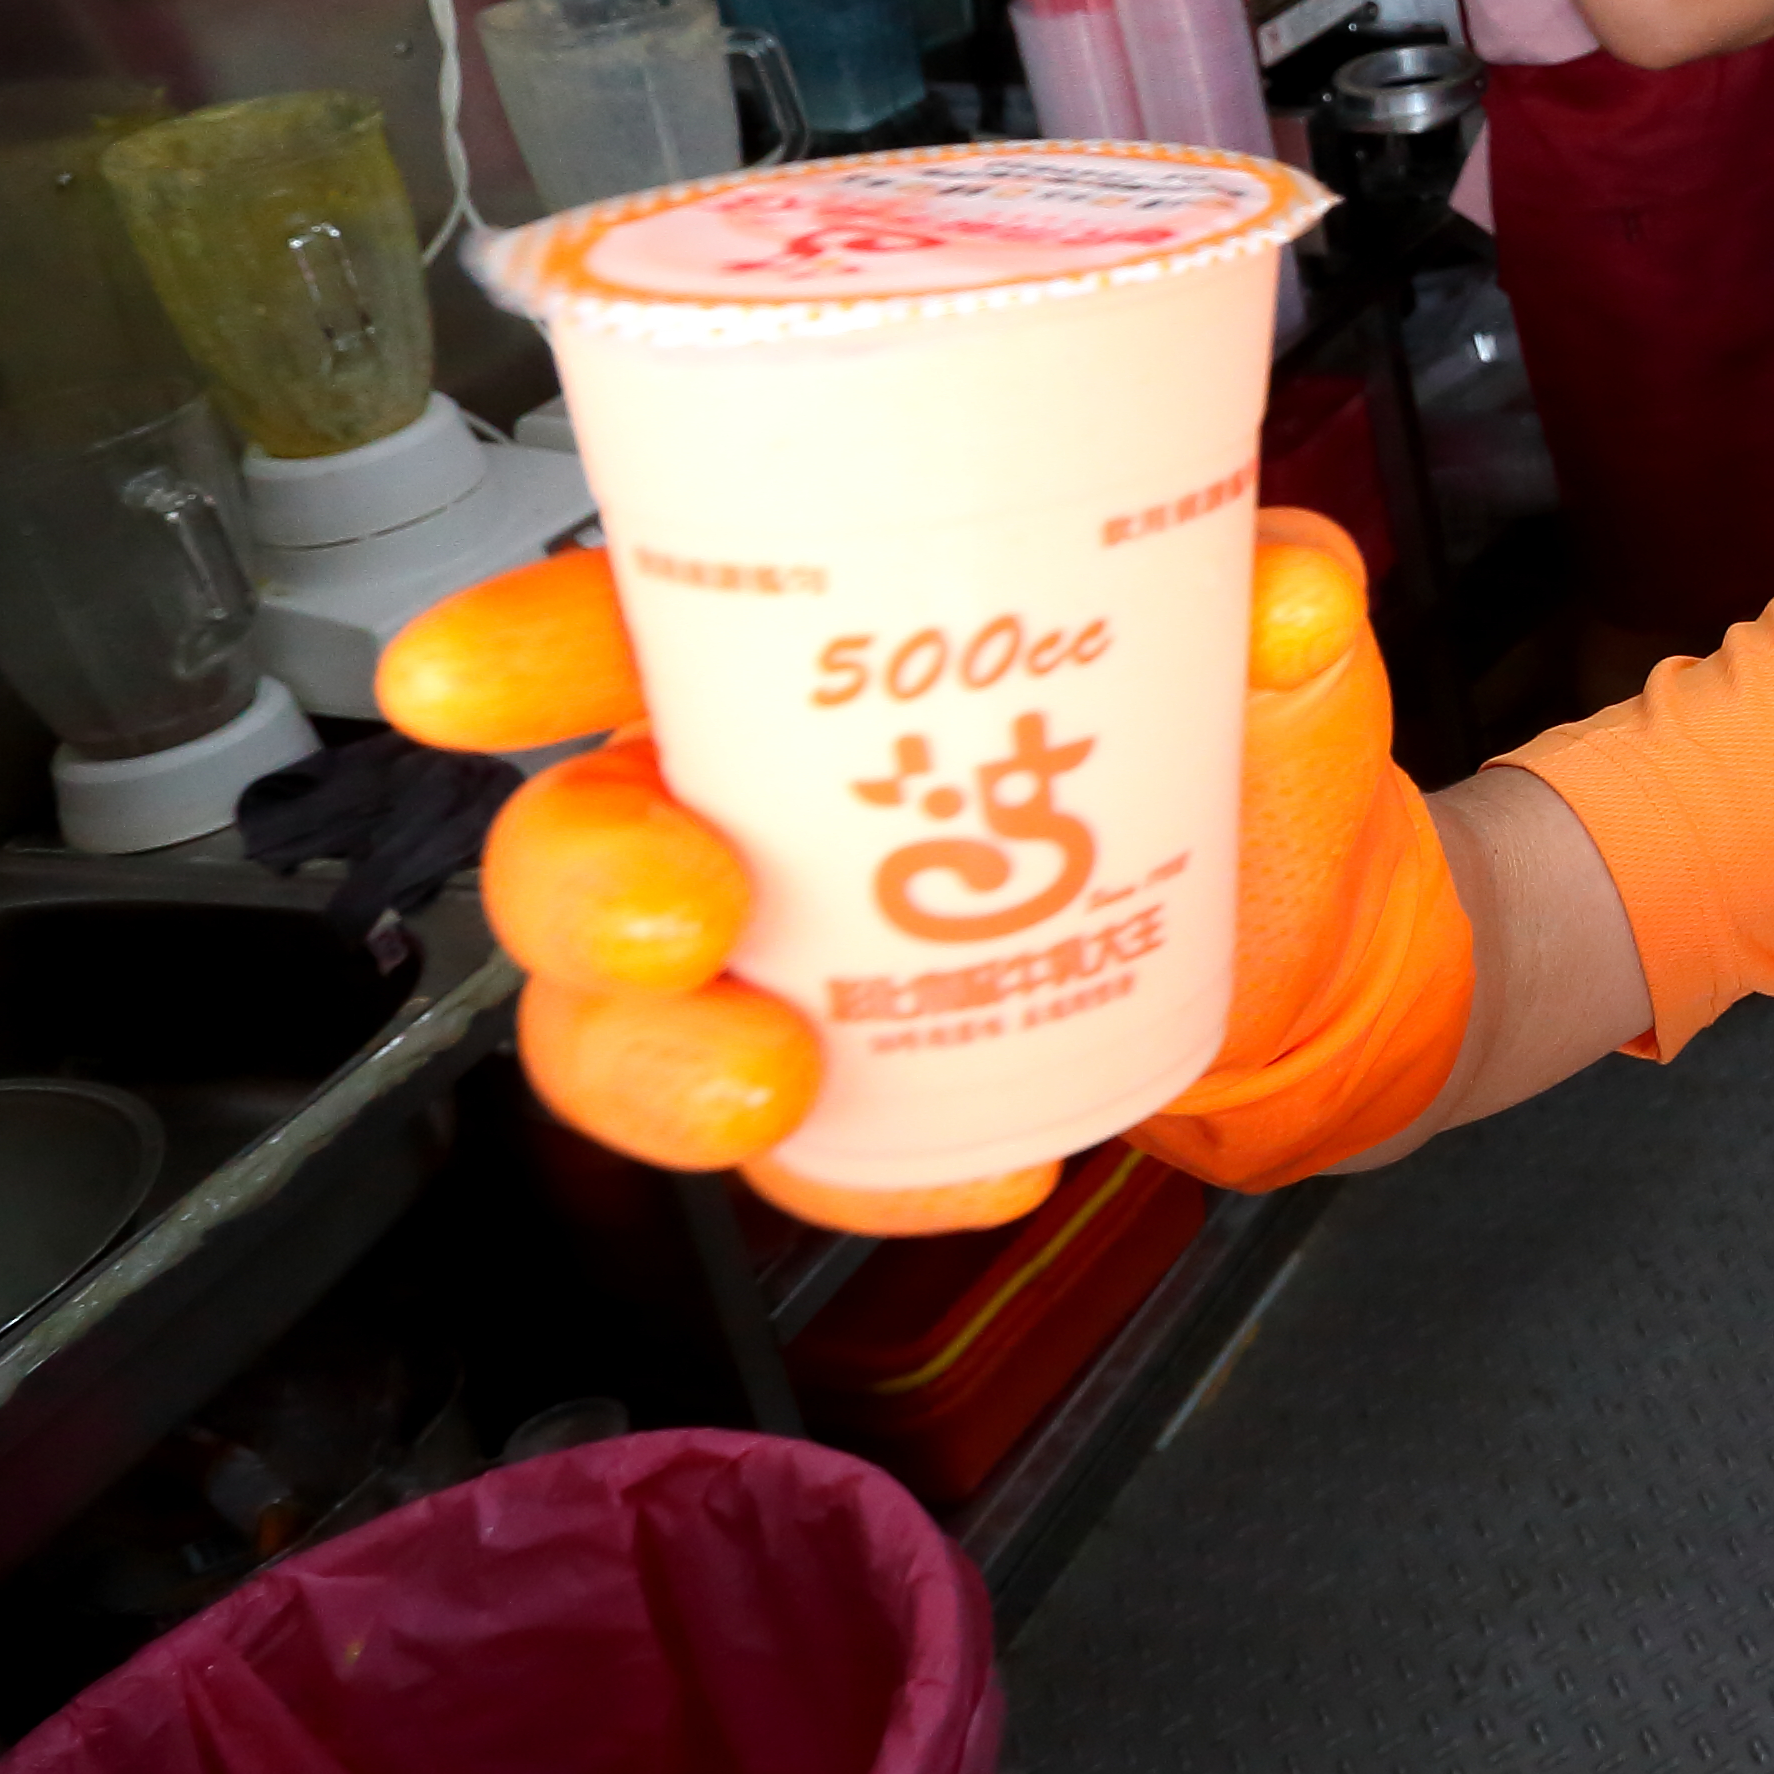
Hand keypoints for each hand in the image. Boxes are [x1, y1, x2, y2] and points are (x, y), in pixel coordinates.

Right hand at [379, 511, 1431, 1235]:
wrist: (1316, 941)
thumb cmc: (1237, 760)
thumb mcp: (1275, 666)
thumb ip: (1276, 609)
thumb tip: (1287, 591)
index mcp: (811, 656)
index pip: (624, 622)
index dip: (516, 644)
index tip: (457, 677)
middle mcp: (749, 805)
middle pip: (571, 839)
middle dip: (580, 887)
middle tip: (686, 919)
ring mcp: (775, 965)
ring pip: (613, 1025)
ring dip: (661, 1068)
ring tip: (786, 1083)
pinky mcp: (839, 1097)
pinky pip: (792, 1163)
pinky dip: (866, 1182)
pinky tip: (984, 1170)